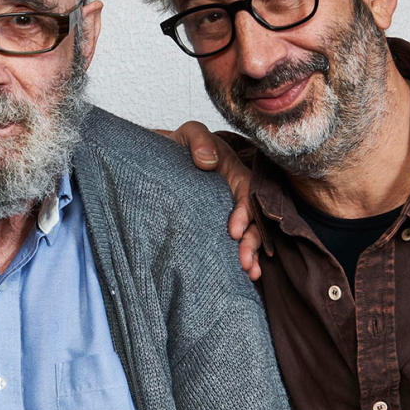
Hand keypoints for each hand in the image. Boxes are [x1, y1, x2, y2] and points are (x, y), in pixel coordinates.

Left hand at [157, 121, 262, 280]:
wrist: (156, 159)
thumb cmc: (177, 145)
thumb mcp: (188, 133)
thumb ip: (199, 139)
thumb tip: (208, 162)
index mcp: (234, 172)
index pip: (248, 192)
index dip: (245, 212)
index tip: (233, 231)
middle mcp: (234, 194)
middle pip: (253, 219)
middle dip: (252, 241)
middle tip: (245, 263)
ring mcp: (226, 211)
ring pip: (246, 234)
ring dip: (250, 254)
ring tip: (250, 273)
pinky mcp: (215, 224)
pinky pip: (230, 242)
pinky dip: (236, 257)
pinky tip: (241, 276)